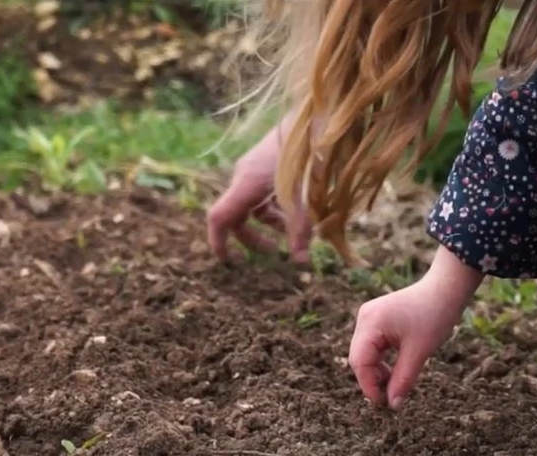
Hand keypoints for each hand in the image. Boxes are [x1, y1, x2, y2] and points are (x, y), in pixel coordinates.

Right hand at [206, 117, 312, 263]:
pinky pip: (263, 193)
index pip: (219, 218)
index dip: (218, 243)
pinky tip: (301, 210)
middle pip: (236, 217)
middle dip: (254, 238)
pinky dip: (278, 207)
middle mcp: (244, 175)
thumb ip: (302, 229)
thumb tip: (301, 262)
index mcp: (247, 183)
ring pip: (254, 206)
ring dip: (273, 222)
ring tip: (301, 230)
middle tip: (276, 254)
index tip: (227, 263)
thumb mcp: (308, 196)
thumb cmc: (311, 152)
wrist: (318, 112)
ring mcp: (254, 168)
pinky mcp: (265, 163)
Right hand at [348, 247, 482, 409]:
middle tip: (389, 398)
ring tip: (394, 383)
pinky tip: (394, 369)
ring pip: (364, 353)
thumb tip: (393, 404)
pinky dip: (381, 360)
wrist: (446, 289)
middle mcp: (365, 318)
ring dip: (376, 370)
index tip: (384, 404)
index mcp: (370, 323)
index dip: (369, 385)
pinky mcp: (377, 318)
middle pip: (359, 357)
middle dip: (372, 379)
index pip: (360, 361)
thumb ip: (403, 380)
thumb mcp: (419, 352)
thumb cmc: (435, 316)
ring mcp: (369, 316)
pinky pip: (372, 345)